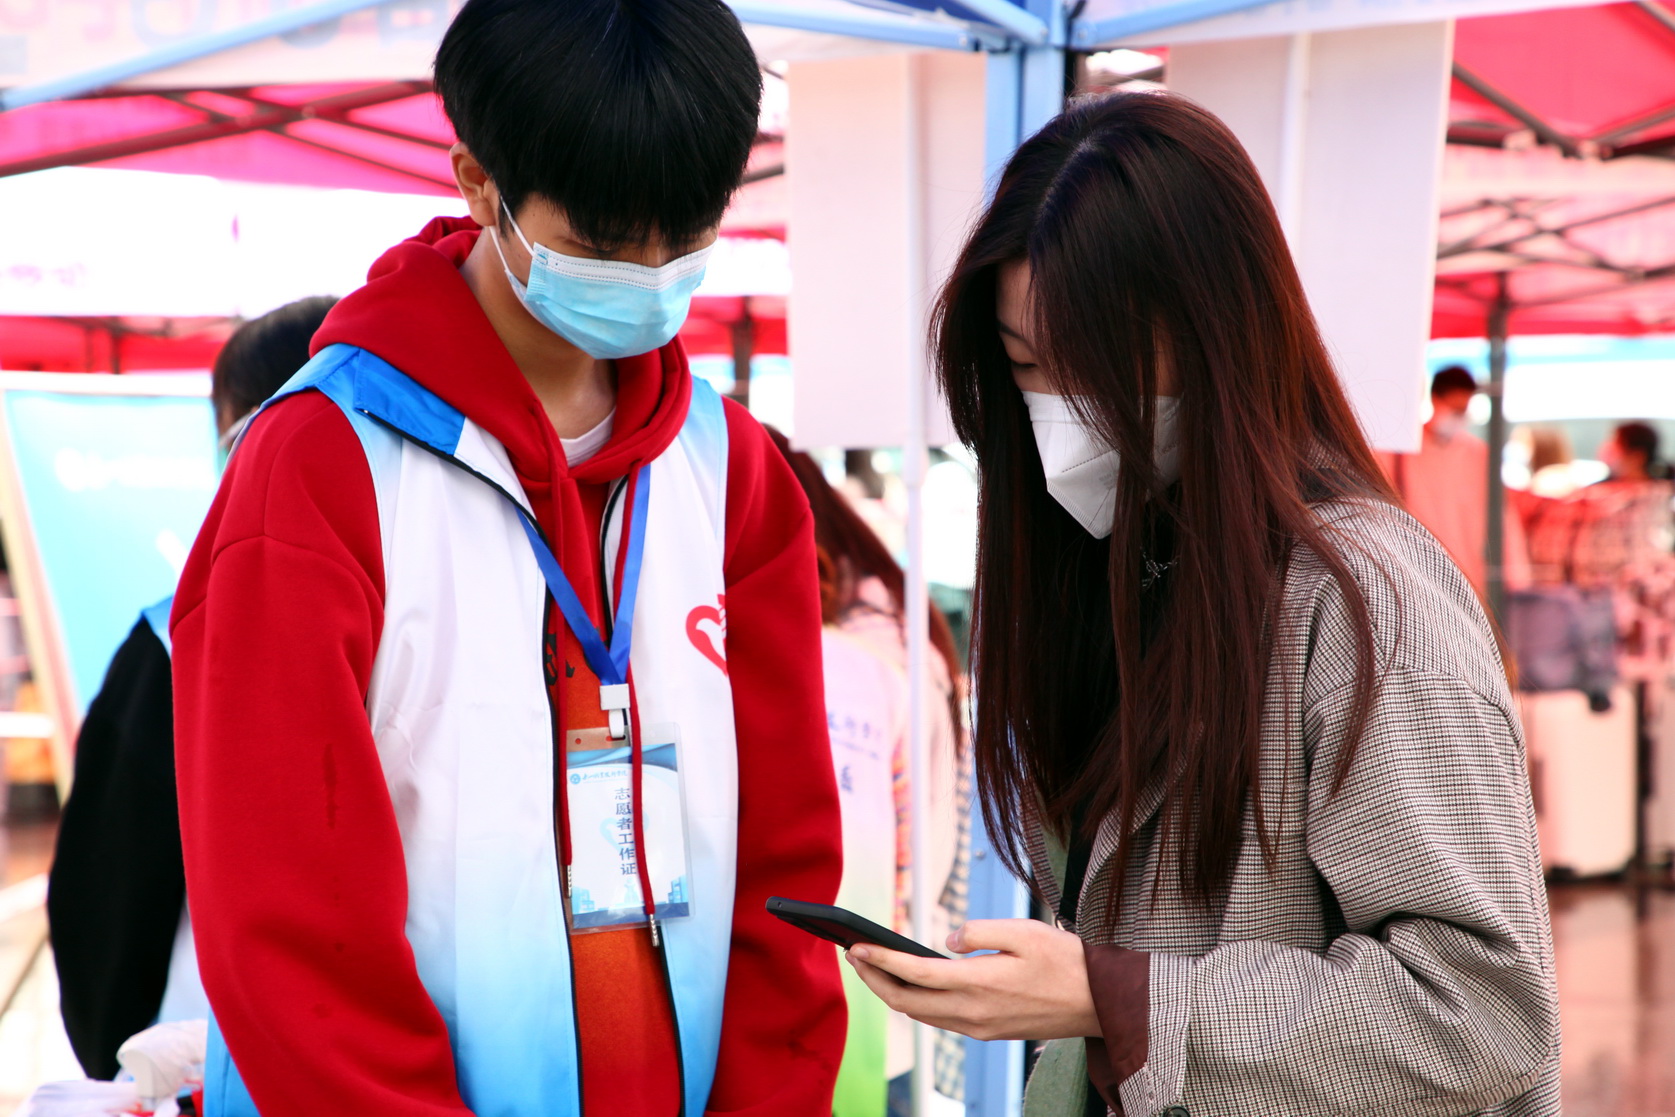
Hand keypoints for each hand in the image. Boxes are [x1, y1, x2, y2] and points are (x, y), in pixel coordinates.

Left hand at [845, 919, 1099, 1040]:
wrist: (1099, 1002)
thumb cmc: (1065, 961)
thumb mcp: (1023, 930)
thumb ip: (978, 931)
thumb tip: (947, 942)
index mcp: (979, 984)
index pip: (915, 973)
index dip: (880, 961)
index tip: (856, 947)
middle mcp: (973, 1013)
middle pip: (907, 1001)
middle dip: (874, 979)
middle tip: (853, 956)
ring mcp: (979, 1027)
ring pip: (920, 1014)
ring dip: (892, 993)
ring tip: (873, 969)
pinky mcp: (987, 1032)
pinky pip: (940, 1020)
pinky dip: (916, 1003)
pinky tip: (910, 986)